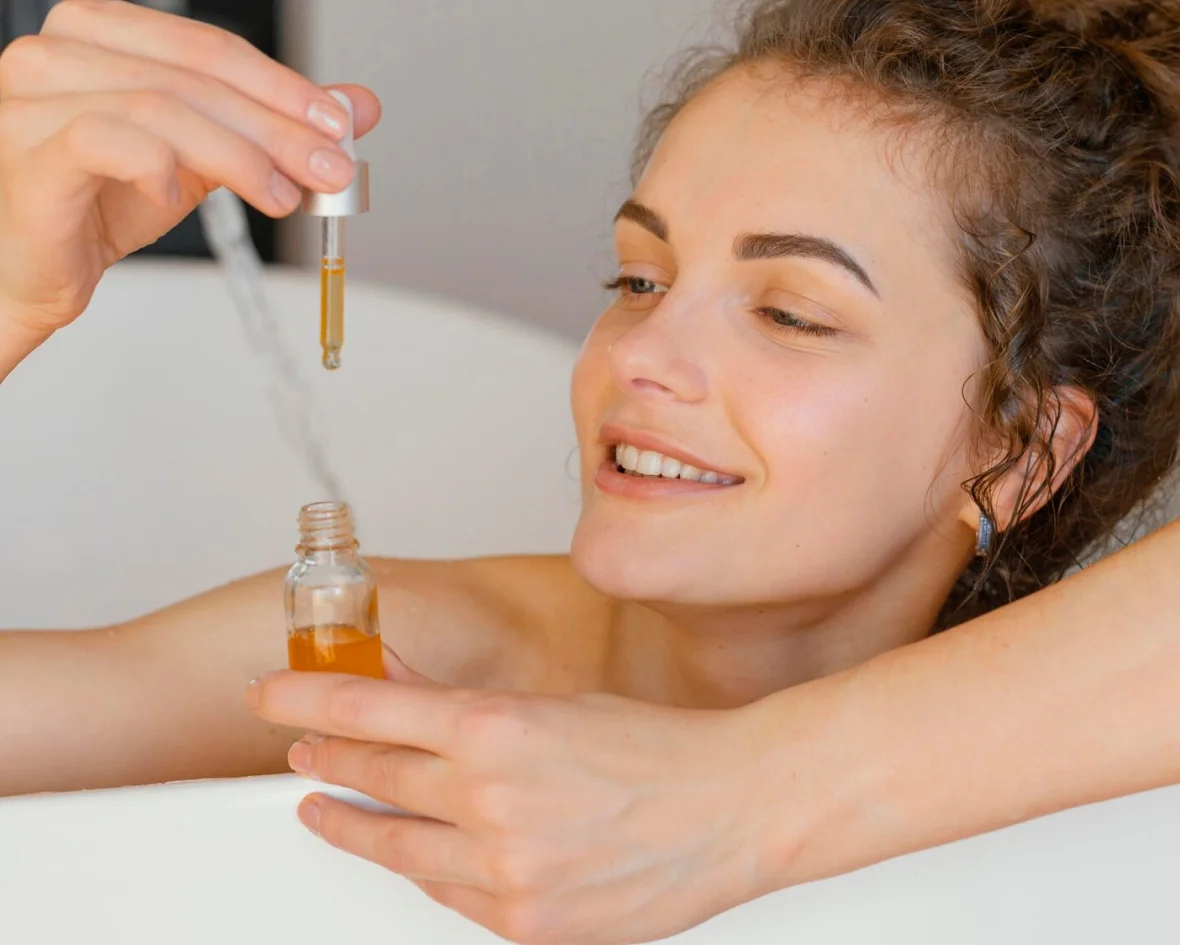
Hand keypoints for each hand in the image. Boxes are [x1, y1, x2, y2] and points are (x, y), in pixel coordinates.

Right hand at [0, 0, 379, 347]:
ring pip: (160, 107)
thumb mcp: (205, 158)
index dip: (281, 86)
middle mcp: (59, 53)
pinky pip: (105, 141)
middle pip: (193, 76)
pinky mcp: (27, 150)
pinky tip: (180, 197)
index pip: (208, 47)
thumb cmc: (103, 204)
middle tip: (329, 169)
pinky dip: (159, 167)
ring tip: (282, 196)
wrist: (36, 269)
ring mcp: (31, 97)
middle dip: (276, 127)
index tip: (339, 127)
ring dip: (238, 155)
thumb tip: (357, 107)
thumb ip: (272, 126)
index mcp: (101, 35)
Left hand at [248, 651, 779, 944]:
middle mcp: (489, 798)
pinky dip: (425, 870)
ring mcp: (504, 869)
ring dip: (353, 822)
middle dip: (325, 758)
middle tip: (302, 752)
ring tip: (326, 809)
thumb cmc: (655, 748)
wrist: (729, 808)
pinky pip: (447, 897)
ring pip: (396, 845)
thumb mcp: (553, 704)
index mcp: (497, 726)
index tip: (270, 696)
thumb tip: (402, 696)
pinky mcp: (525, 923)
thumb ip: (467, 709)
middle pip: (373, 775)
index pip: (368, 708)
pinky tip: (413, 854)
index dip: (305, 699)